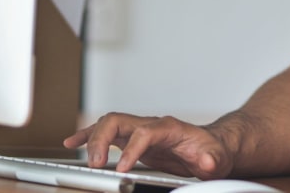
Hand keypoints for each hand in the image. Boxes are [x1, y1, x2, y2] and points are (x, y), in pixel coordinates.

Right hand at [63, 113, 234, 179]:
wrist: (211, 146)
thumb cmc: (211, 151)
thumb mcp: (217, 157)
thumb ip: (212, 159)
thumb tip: (207, 160)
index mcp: (169, 127)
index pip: (144, 132)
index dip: (131, 149)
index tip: (122, 169)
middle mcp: (150, 125)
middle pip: (119, 121)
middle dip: (102, 139)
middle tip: (95, 165)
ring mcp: (139, 130)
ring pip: (108, 124)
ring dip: (91, 137)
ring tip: (79, 156)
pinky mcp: (132, 139)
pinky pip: (106, 133)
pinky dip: (88, 136)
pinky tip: (73, 144)